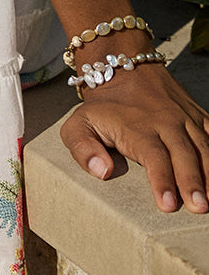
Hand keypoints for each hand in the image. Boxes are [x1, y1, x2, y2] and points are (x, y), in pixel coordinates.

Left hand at [61, 65, 208, 213]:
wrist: (122, 67)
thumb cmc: (102, 106)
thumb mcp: (79, 123)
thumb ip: (83, 149)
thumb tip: (103, 171)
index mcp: (138, 127)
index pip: (153, 157)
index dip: (161, 181)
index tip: (168, 205)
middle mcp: (165, 122)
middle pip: (183, 154)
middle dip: (192, 182)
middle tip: (199, 208)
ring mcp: (184, 118)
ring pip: (203, 146)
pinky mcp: (197, 116)